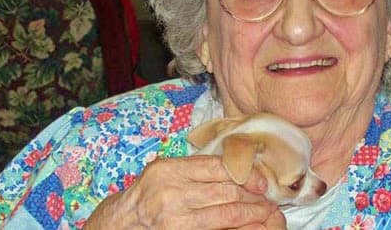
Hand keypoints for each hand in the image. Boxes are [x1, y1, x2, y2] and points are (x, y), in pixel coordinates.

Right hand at [85, 155, 282, 228]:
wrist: (120, 223)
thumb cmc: (147, 194)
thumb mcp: (165, 172)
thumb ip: (194, 168)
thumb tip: (235, 168)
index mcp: (169, 169)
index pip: (217, 167)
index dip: (245, 173)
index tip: (262, 179)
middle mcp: (171, 190)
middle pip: (225, 189)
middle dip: (252, 195)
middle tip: (270, 198)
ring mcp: (174, 216)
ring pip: (225, 212)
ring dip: (250, 213)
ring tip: (265, 212)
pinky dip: (236, 227)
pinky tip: (249, 225)